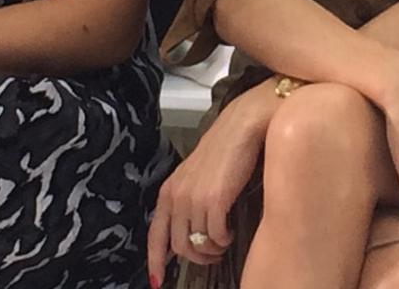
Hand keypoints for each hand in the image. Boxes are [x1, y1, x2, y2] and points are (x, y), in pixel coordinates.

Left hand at [147, 83, 274, 281]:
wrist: (243, 126)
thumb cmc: (224, 149)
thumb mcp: (195, 175)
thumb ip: (187, 200)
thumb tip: (190, 230)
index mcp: (169, 191)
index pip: (155, 235)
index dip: (155, 261)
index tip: (157, 280)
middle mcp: (177, 197)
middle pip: (180, 246)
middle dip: (197, 258)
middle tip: (212, 255)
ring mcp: (195, 199)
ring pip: (199, 244)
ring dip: (213, 250)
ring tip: (224, 241)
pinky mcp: (216, 200)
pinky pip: (217, 236)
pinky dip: (224, 240)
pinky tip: (231, 231)